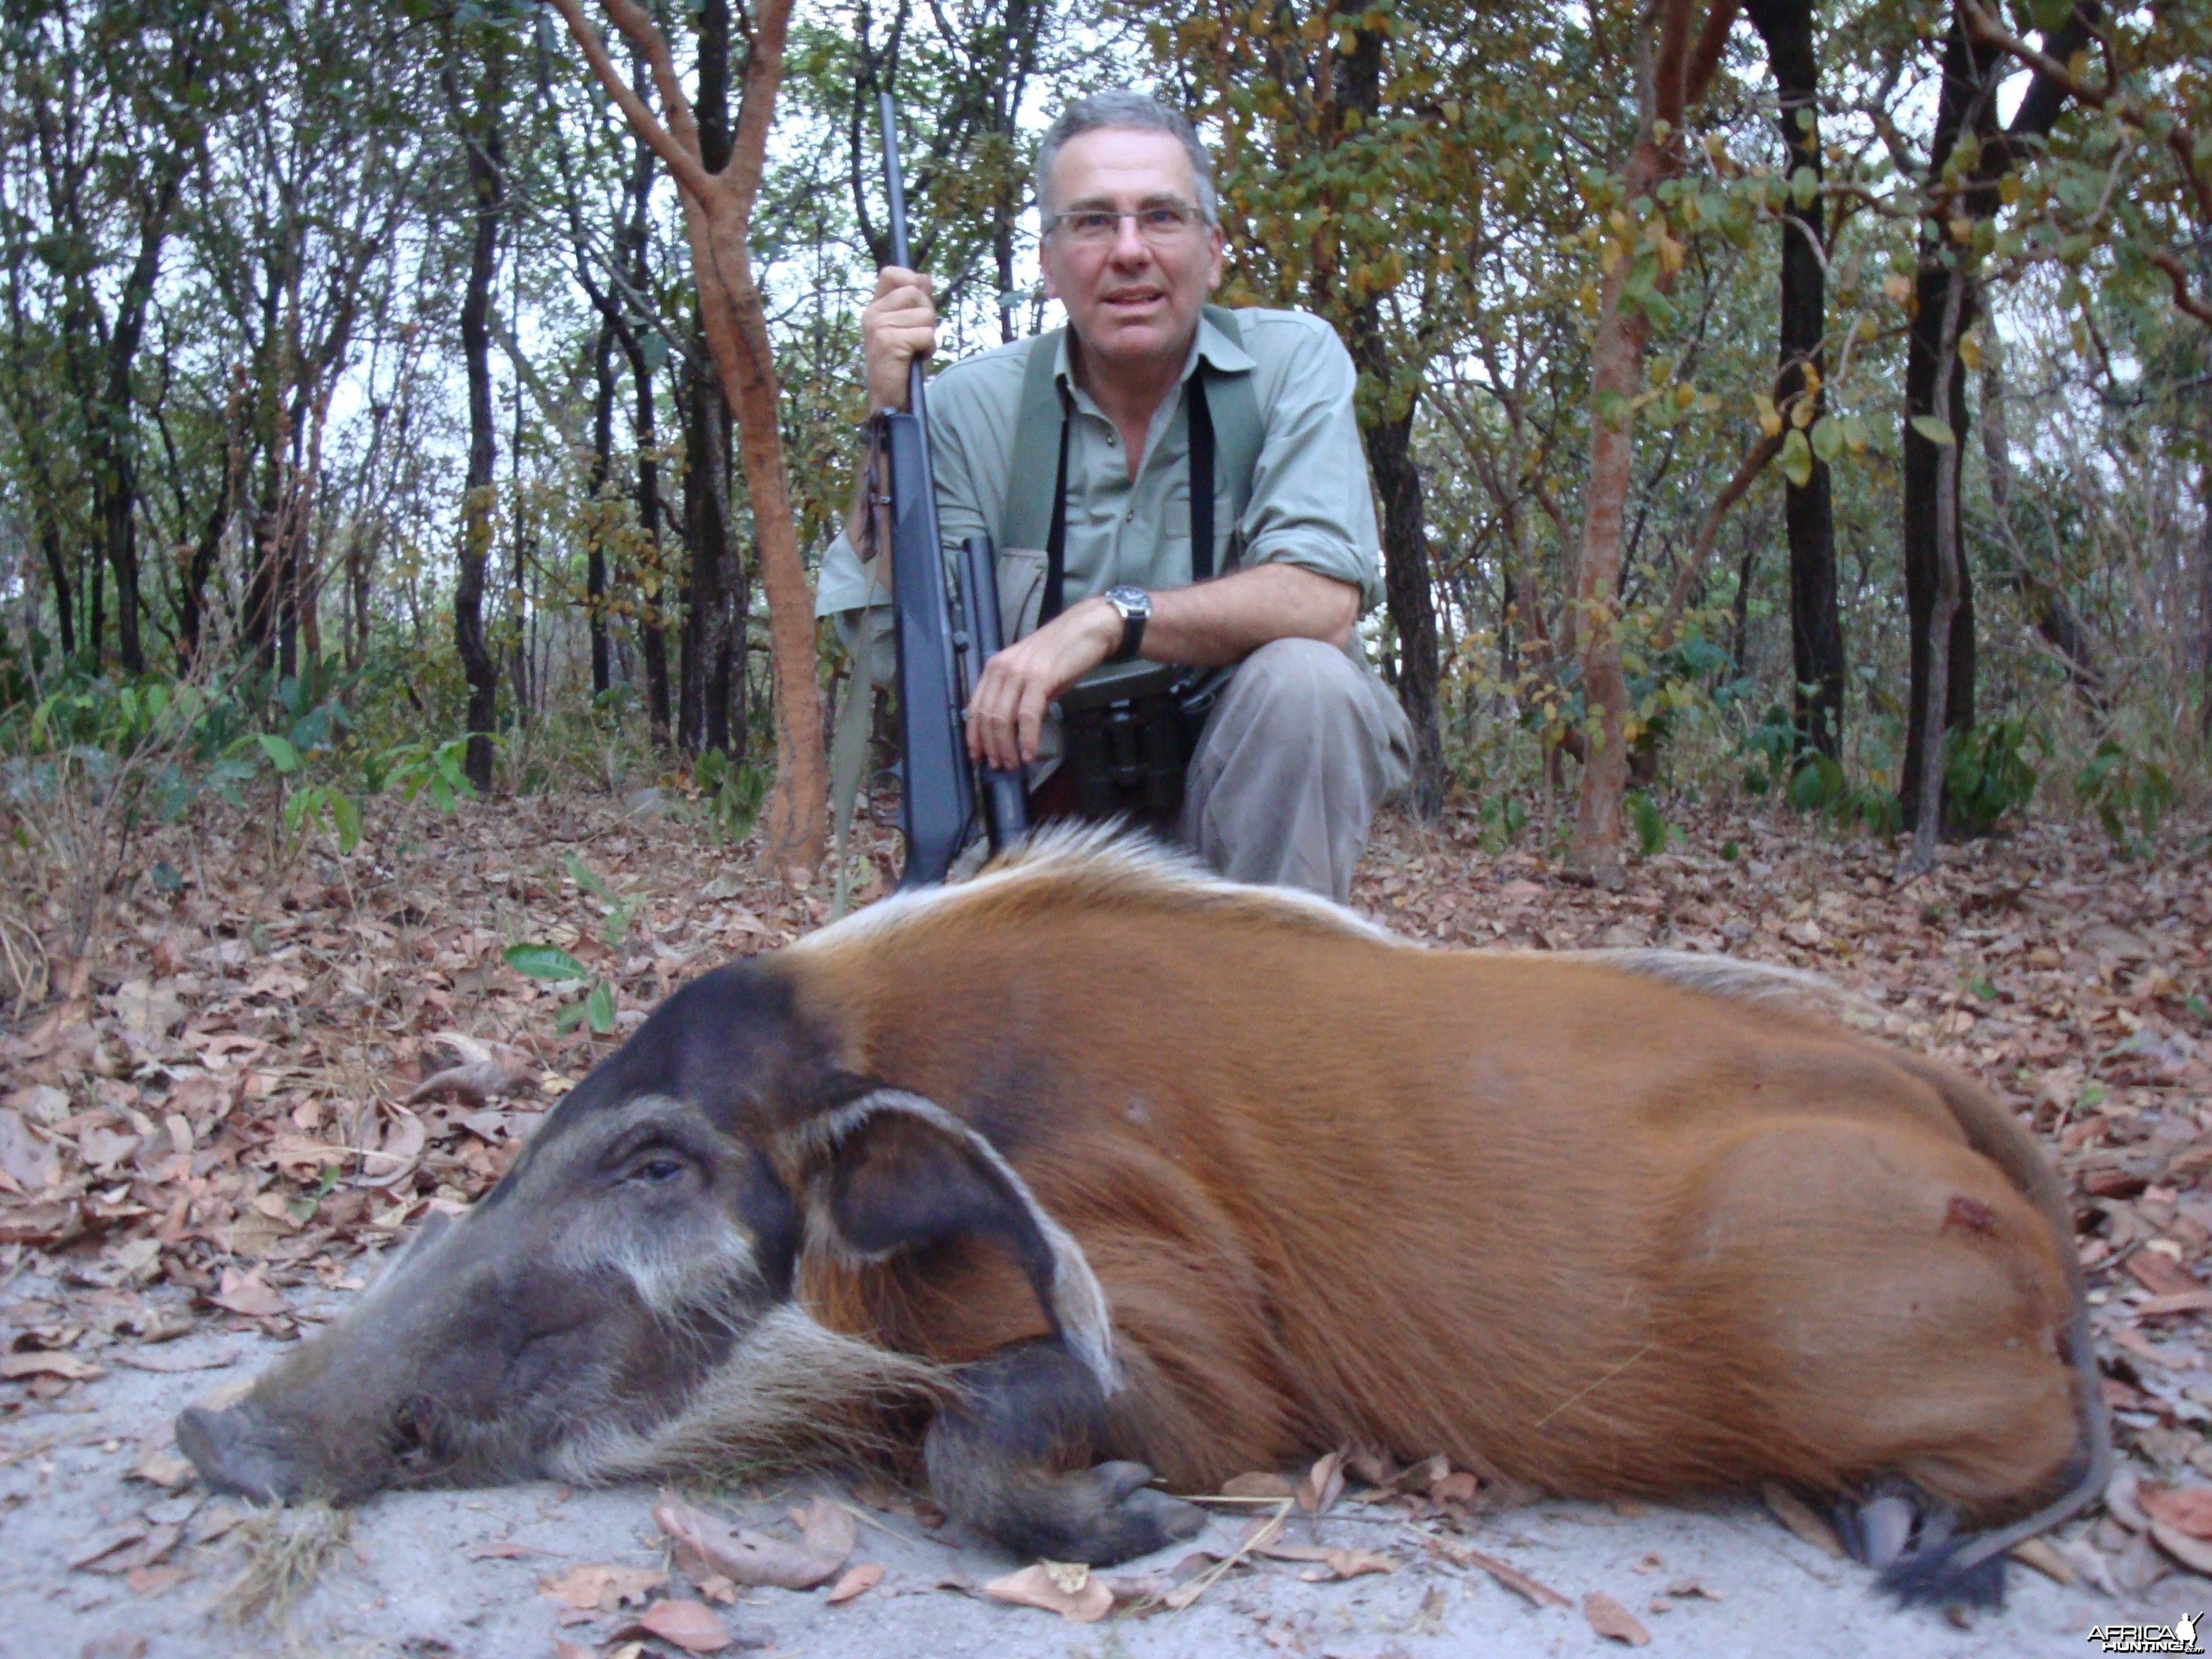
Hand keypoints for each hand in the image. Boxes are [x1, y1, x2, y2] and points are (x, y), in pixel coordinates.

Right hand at [862, 266, 935, 411]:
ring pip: (925, 315)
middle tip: (917, 336)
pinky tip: (916, 358)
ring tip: (915, 350)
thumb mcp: (909, 327)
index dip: (911, 280)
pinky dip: (928, 348)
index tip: (919, 300)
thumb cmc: (901, 364)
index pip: (891, 273)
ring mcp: (879, 327)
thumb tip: (924, 277)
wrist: (889, 398)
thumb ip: (916, 302)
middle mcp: (873, 314)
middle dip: (927, 314)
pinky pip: (926, 334)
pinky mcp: (889, 341)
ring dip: (928, 335)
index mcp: (875, 308)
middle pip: (915, 292)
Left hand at [965, 599, 1122, 769]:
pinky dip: (1026, 739)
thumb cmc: (1060, 654)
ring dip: (1006, 747)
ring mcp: (1019, 673)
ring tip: (1013, 764)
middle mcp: (1001, 669)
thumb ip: (1017, 699)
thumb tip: (1012, 732)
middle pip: (987, 716)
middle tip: (999, 766)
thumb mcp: (1031, 676)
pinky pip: (1027, 716)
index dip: (974, 735)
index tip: (977, 756)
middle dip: (991, 746)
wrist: (1085, 630)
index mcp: (994, 668)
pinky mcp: (1039, 679)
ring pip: (1002, 718)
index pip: (975, 706)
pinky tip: (1029, 753)